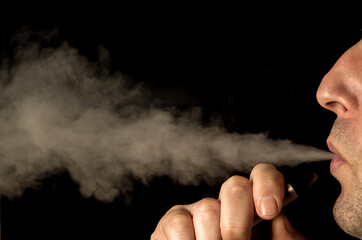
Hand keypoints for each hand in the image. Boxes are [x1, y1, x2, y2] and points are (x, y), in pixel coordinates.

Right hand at [151, 163, 305, 239]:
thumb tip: (279, 219)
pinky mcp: (173, 222)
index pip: (262, 175)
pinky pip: (178, 222)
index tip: (268, 211)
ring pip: (208, 208)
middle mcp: (226, 204)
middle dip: (238, 220)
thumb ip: (285, 238)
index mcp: (254, 208)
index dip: (266, 184)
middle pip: (234, 186)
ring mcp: (198, 211)